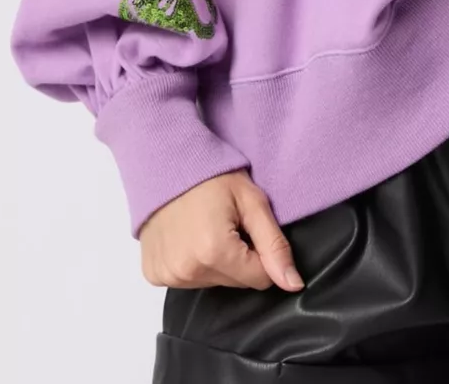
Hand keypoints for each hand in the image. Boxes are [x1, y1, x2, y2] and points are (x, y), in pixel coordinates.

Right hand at [139, 169, 303, 291]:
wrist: (168, 164)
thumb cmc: (212, 177)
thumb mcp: (252, 202)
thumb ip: (275, 246)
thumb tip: (294, 285)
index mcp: (214, 252)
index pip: (260, 279)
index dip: (262, 253)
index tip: (249, 228)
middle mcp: (188, 270)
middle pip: (236, 283)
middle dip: (240, 258)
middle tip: (228, 224)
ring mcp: (168, 274)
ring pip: (213, 282)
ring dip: (216, 261)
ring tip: (207, 228)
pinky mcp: (154, 274)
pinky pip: (188, 281)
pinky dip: (193, 263)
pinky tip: (189, 238)